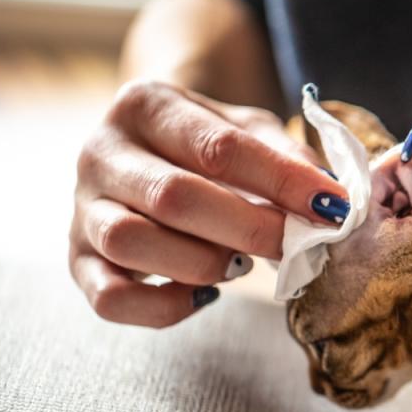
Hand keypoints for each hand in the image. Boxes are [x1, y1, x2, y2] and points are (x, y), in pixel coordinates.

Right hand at [70, 80, 347, 327]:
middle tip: (295, 245)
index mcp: (146, 105)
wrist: (149, 152)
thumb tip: (333, 202)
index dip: (282, 182)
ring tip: (239, 263)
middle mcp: (101, 151)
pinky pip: (111, 298)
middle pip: (174, 196)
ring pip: (131, 242)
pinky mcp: (77, 260)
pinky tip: (204, 295)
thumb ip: (289, 158)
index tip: (332, 207)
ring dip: (202, 262)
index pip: (218, 146)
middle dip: (249, 228)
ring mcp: (82, 207)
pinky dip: (165, 307)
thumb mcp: (251, 130)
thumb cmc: (208, 144)